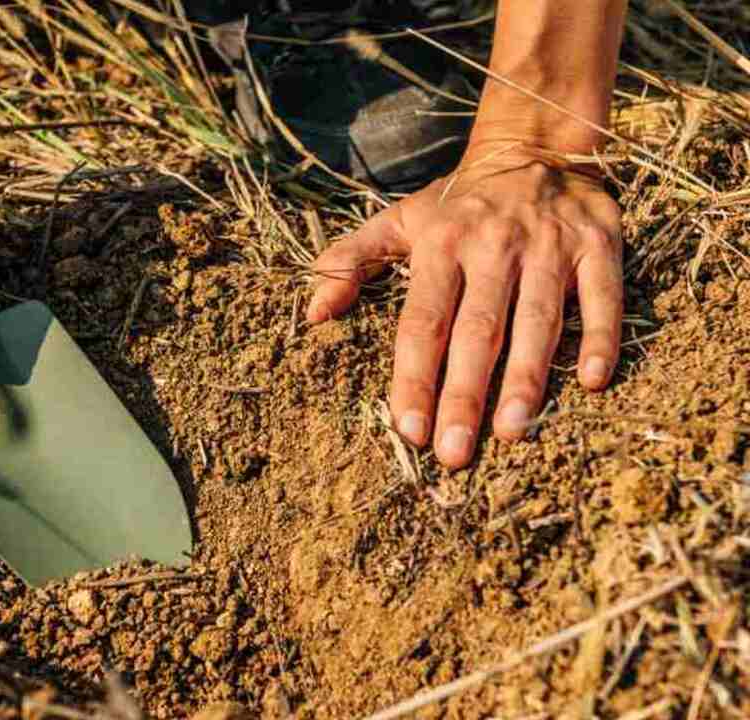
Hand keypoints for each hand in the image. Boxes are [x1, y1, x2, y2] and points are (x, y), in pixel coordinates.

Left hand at [307, 150, 622, 467]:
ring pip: (537, 320)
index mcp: (440, 246)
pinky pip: (602, 296)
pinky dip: (601, 336)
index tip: (408, 430)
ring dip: (527, 378)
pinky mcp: (598, 244)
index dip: (414, 377)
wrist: (534, 145)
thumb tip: (311, 315)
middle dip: (464, 394)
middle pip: (477, 331)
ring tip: (513, 432)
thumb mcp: (399, 222)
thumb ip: (349, 262)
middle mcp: (493, 247)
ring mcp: (548, 246)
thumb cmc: (457, 204)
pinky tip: (594, 382)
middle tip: (454, 453)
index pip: (422, 323)